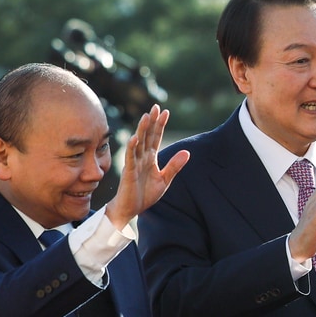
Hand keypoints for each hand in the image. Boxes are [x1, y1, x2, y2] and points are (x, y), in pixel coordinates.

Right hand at [105, 105, 190, 228]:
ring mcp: (134, 164)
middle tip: (155, 107)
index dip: (160, 125)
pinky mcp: (128, 172)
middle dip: (152, 122)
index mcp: (150, 158)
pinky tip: (135, 138)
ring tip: (146, 116)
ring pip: (138, 143)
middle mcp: (142, 158)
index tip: (165, 112)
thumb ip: (174, 166)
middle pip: (147, 136)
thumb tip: (187, 152)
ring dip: (142, 130)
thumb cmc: (145, 194)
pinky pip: (130, 158)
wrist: (131, 209)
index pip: (156, 138)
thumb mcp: (164, 180)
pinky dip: (132, 148)